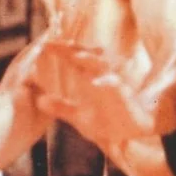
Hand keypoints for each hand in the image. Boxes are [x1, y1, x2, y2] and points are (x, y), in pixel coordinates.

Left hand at [31, 42, 156, 146]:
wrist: (135, 132)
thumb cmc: (109, 121)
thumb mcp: (80, 117)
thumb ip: (61, 108)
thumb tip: (40, 101)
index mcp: (90, 80)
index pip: (74, 61)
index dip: (60, 52)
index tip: (44, 45)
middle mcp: (102, 78)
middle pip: (86, 58)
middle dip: (71, 50)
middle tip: (54, 43)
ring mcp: (115, 85)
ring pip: (103, 69)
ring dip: (90, 61)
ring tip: (76, 57)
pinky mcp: (126, 97)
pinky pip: (117, 88)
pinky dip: (108, 84)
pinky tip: (98, 83)